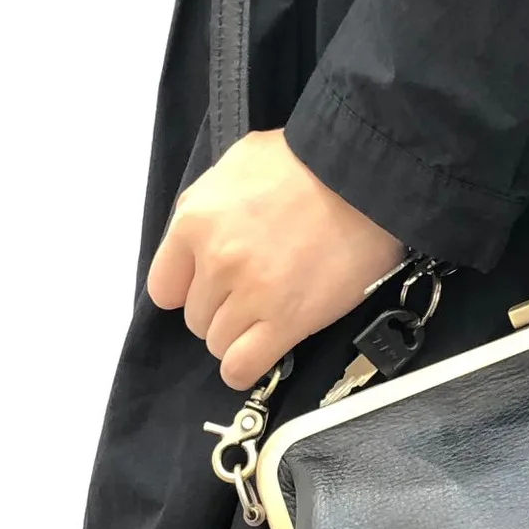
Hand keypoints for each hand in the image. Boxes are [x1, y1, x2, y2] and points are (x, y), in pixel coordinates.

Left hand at [147, 129, 404, 390]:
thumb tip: (199, 233)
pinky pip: (241, 367)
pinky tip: (262, 350)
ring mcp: (250, 295)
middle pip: (195, 317)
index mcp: (195, 221)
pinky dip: (245, 366)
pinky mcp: (286, 321)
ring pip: (217, 343)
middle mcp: (216, 262)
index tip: (211, 284)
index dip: (189, 288)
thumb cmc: (306, 161)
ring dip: (239, 334)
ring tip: (270, 312)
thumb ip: (207, 203)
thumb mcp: (236, 163)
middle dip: (221, 308)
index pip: (164, 286)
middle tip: (257, 288)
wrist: (364, 175)